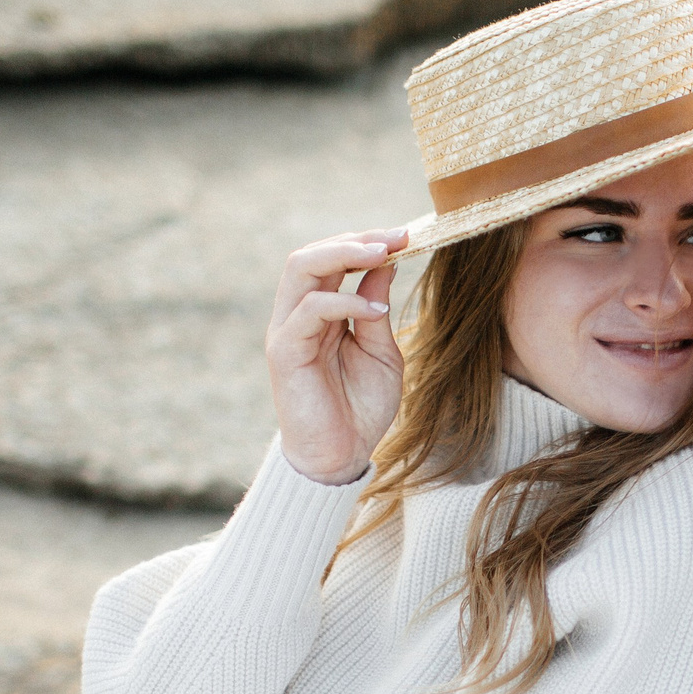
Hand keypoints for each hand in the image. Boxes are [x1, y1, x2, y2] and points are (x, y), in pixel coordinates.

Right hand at [267, 228, 408, 485]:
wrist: (342, 457)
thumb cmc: (361, 407)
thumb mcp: (381, 351)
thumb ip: (376, 310)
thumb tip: (385, 264)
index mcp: (321, 311)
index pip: (333, 259)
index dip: (367, 242)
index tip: (407, 236)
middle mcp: (298, 314)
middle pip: (312, 254)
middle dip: (355, 239)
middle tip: (396, 236)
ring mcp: (288, 330)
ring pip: (301, 268)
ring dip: (344, 253)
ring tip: (383, 252)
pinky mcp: (285, 351)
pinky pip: (310, 310)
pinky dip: (344, 302)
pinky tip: (375, 309)